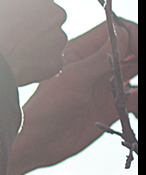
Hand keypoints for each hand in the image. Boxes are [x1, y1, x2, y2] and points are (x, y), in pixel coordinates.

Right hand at [0, 0, 67, 85]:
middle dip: (29, 19)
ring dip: (33, 40)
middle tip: (8, 27)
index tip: (10, 5)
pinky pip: (46, 59)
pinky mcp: (54, 61)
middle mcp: (56, 11)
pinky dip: (35, 61)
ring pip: (47, 37)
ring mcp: (57, 37)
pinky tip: (18, 59)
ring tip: (10, 46)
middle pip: (44, 14)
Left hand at [6, 18, 137, 174]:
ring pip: (135, 71)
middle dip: (140, 52)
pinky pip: (135, 99)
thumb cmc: (48, 107)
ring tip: (143, 84)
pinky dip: (140, 99)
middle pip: (129, 49)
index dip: (132, 34)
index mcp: (83, 51)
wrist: (38, 143)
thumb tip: (126, 33)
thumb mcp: (74, 78)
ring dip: (142, 72)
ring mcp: (105, 86)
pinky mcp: (111, 108)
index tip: (139, 47)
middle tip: (145, 66)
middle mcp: (96, 66)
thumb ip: (101, 57)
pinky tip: (137, 100)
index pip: (116, 31)